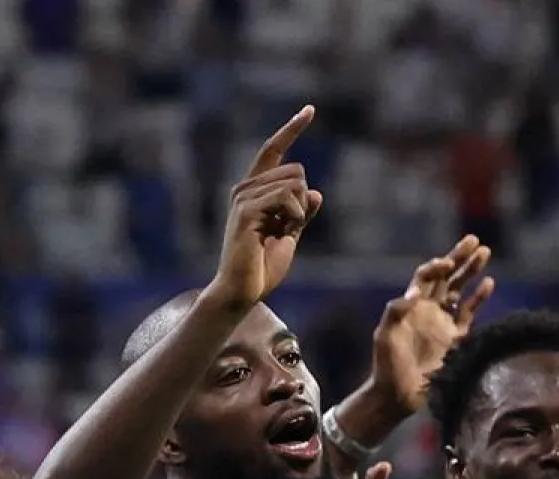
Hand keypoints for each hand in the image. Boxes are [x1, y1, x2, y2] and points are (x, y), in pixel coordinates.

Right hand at [208, 106, 324, 311]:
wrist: (243, 289)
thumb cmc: (263, 266)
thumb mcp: (290, 235)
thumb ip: (301, 214)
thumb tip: (315, 191)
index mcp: (254, 190)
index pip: (274, 151)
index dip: (292, 129)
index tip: (310, 109)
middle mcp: (245, 188)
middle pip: (296, 170)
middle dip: (303, 201)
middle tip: (287, 229)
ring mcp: (243, 197)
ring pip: (294, 183)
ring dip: (299, 213)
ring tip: (279, 234)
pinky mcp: (246, 210)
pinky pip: (287, 198)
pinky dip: (295, 217)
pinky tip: (282, 233)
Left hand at [372, 235, 496, 414]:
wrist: (398, 394)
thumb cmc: (386, 365)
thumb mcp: (384, 337)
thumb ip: (395, 313)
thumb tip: (414, 295)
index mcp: (411, 305)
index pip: (427, 276)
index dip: (437, 267)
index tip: (448, 263)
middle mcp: (429, 309)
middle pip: (447, 277)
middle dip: (460, 257)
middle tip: (475, 240)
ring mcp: (443, 322)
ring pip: (461, 290)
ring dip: (472, 272)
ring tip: (485, 252)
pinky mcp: (455, 339)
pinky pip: (470, 314)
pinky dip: (479, 298)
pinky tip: (488, 283)